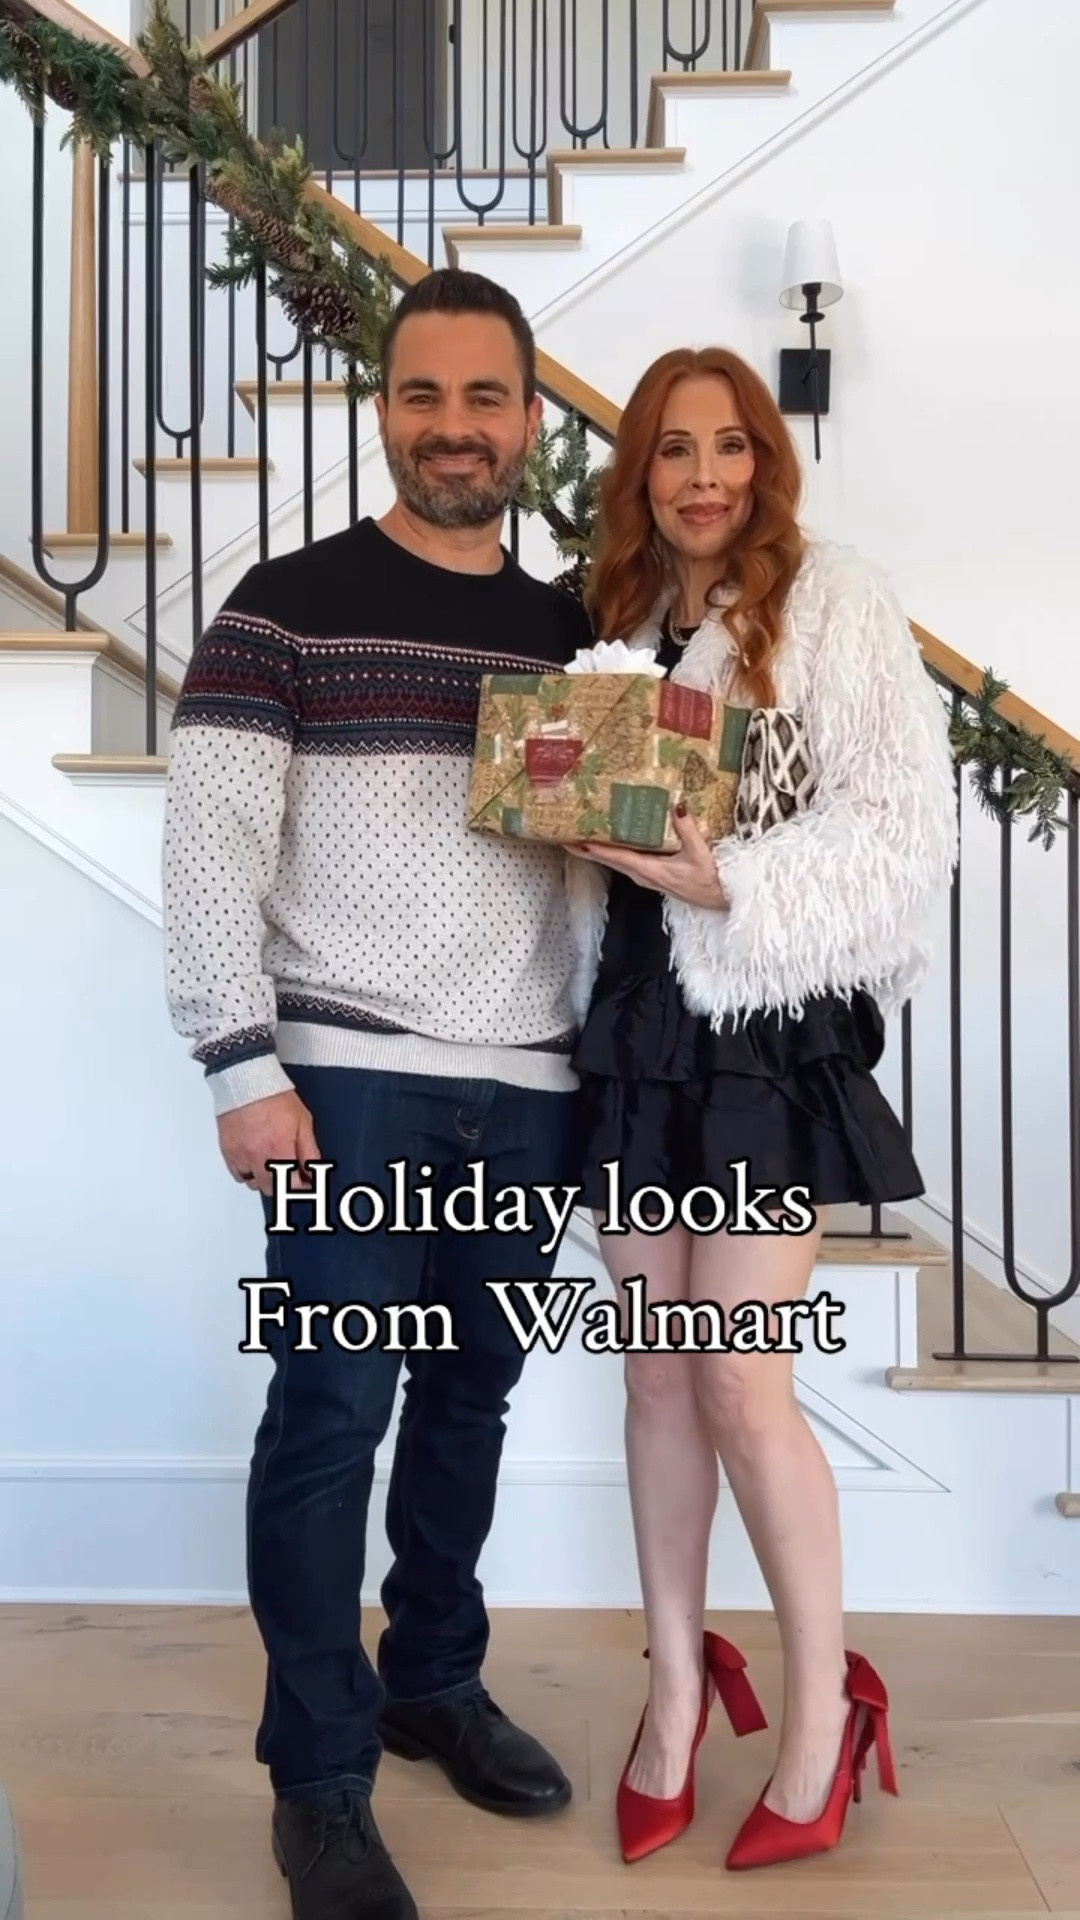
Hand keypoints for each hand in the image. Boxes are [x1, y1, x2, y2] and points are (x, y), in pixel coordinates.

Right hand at [218, 1090, 320, 1197]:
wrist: (247, 1080)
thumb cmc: (274, 1096)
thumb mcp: (303, 1122)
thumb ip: (309, 1151)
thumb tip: (313, 1172)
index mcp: (279, 1150)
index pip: (292, 1185)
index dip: (302, 1187)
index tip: (306, 1183)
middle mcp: (258, 1157)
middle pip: (272, 1189)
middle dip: (284, 1185)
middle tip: (290, 1174)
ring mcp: (240, 1155)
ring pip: (253, 1184)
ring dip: (265, 1179)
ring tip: (272, 1164)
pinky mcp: (227, 1150)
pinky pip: (237, 1174)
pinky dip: (247, 1172)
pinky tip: (255, 1161)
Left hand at [570, 804, 728, 907]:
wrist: (719, 899)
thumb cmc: (709, 880)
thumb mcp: (699, 853)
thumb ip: (688, 829)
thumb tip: (678, 805)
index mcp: (649, 871)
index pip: (616, 857)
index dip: (595, 849)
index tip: (575, 841)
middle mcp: (642, 875)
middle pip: (609, 861)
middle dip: (587, 850)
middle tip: (566, 837)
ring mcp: (646, 877)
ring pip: (616, 862)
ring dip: (598, 851)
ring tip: (581, 837)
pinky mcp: (652, 875)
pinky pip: (627, 862)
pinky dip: (614, 852)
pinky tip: (611, 842)